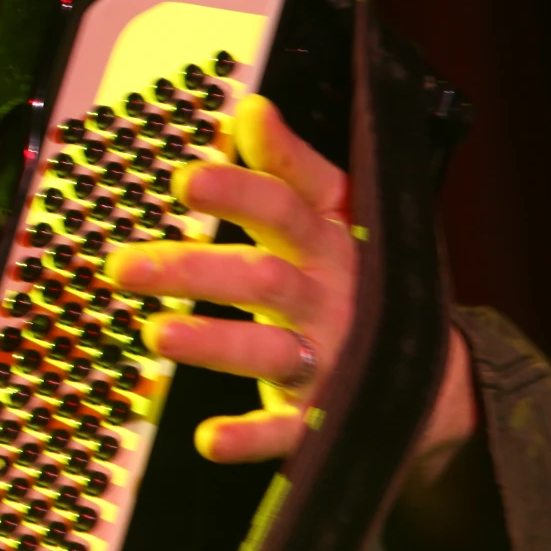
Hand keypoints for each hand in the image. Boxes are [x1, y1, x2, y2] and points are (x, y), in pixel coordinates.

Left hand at [104, 95, 474, 481]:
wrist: (428, 377)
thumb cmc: (352, 277)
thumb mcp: (331, 215)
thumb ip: (288, 167)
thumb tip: (250, 110)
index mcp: (329, 239)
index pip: (289, 205)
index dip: (242, 191)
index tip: (189, 178)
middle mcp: (330, 295)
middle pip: (262, 278)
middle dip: (193, 269)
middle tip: (123, 265)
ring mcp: (328, 357)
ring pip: (269, 350)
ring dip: (212, 342)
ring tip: (155, 333)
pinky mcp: (321, 417)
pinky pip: (286, 432)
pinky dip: (250, 438)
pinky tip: (208, 440)